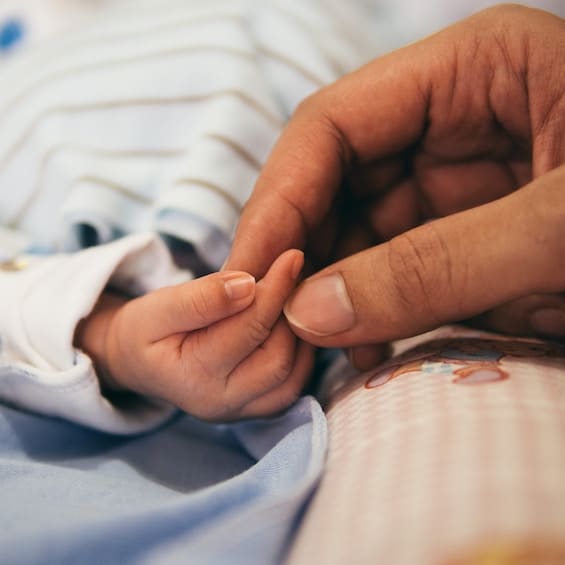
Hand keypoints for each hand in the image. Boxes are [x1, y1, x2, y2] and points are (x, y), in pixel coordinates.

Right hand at [76, 250, 312, 421]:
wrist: (137, 361)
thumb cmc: (145, 330)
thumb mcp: (159, 307)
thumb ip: (201, 298)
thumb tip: (248, 284)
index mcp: (193, 377)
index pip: (248, 329)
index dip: (275, 289)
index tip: (291, 256)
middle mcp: (220, 404)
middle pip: (278, 357)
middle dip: (290, 313)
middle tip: (293, 275)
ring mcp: (240, 412)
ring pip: (293, 374)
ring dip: (299, 333)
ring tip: (291, 296)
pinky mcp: (255, 410)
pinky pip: (293, 385)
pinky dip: (301, 352)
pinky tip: (290, 322)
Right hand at [226, 5, 564, 367]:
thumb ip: (434, 268)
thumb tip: (311, 312)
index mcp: (473, 68)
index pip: (334, 124)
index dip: (279, 196)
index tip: (250, 270)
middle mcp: (455, 119)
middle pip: (338, 181)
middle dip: (301, 254)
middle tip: (272, 325)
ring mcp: (462, 181)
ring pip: (360, 233)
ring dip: (332, 292)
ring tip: (313, 352)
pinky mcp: (473, 237)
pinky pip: (397, 269)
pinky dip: (371, 312)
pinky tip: (361, 352)